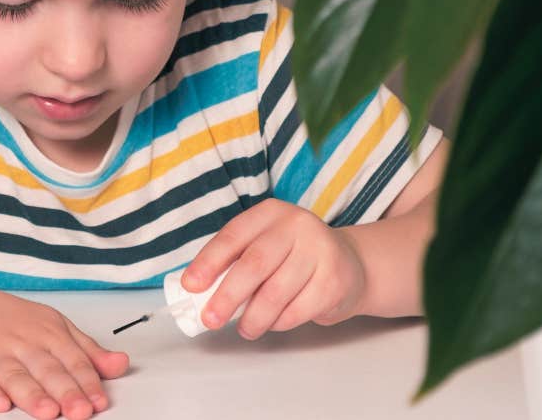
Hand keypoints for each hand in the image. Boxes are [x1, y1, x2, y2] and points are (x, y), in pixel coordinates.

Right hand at [0, 288, 129, 418]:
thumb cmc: (9, 321)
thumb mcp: (53, 328)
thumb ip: (87, 351)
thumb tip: (121, 364)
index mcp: (47, 332)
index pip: (72, 360)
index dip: (87, 383)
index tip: (99, 402)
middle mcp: (20, 340)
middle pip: (45, 369)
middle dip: (65, 391)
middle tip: (80, 411)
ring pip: (13, 374)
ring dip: (31, 394)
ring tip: (47, 412)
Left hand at [183, 198, 365, 338]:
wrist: (351, 264)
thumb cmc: (293, 258)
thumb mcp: (265, 246)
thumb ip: (236, 262)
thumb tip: (199, 292)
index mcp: (270, 213)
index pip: (233, 236)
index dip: (209, 262)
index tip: (191, 286)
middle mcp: (297, 225)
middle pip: (254, 264)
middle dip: (227, 296)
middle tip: (210, 319)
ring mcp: (320, 250)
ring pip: (276, 293)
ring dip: (254, 317)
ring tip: (246, 329)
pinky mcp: (335, 280)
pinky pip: (297, 310)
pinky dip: (279, 322)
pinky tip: (274, 323)